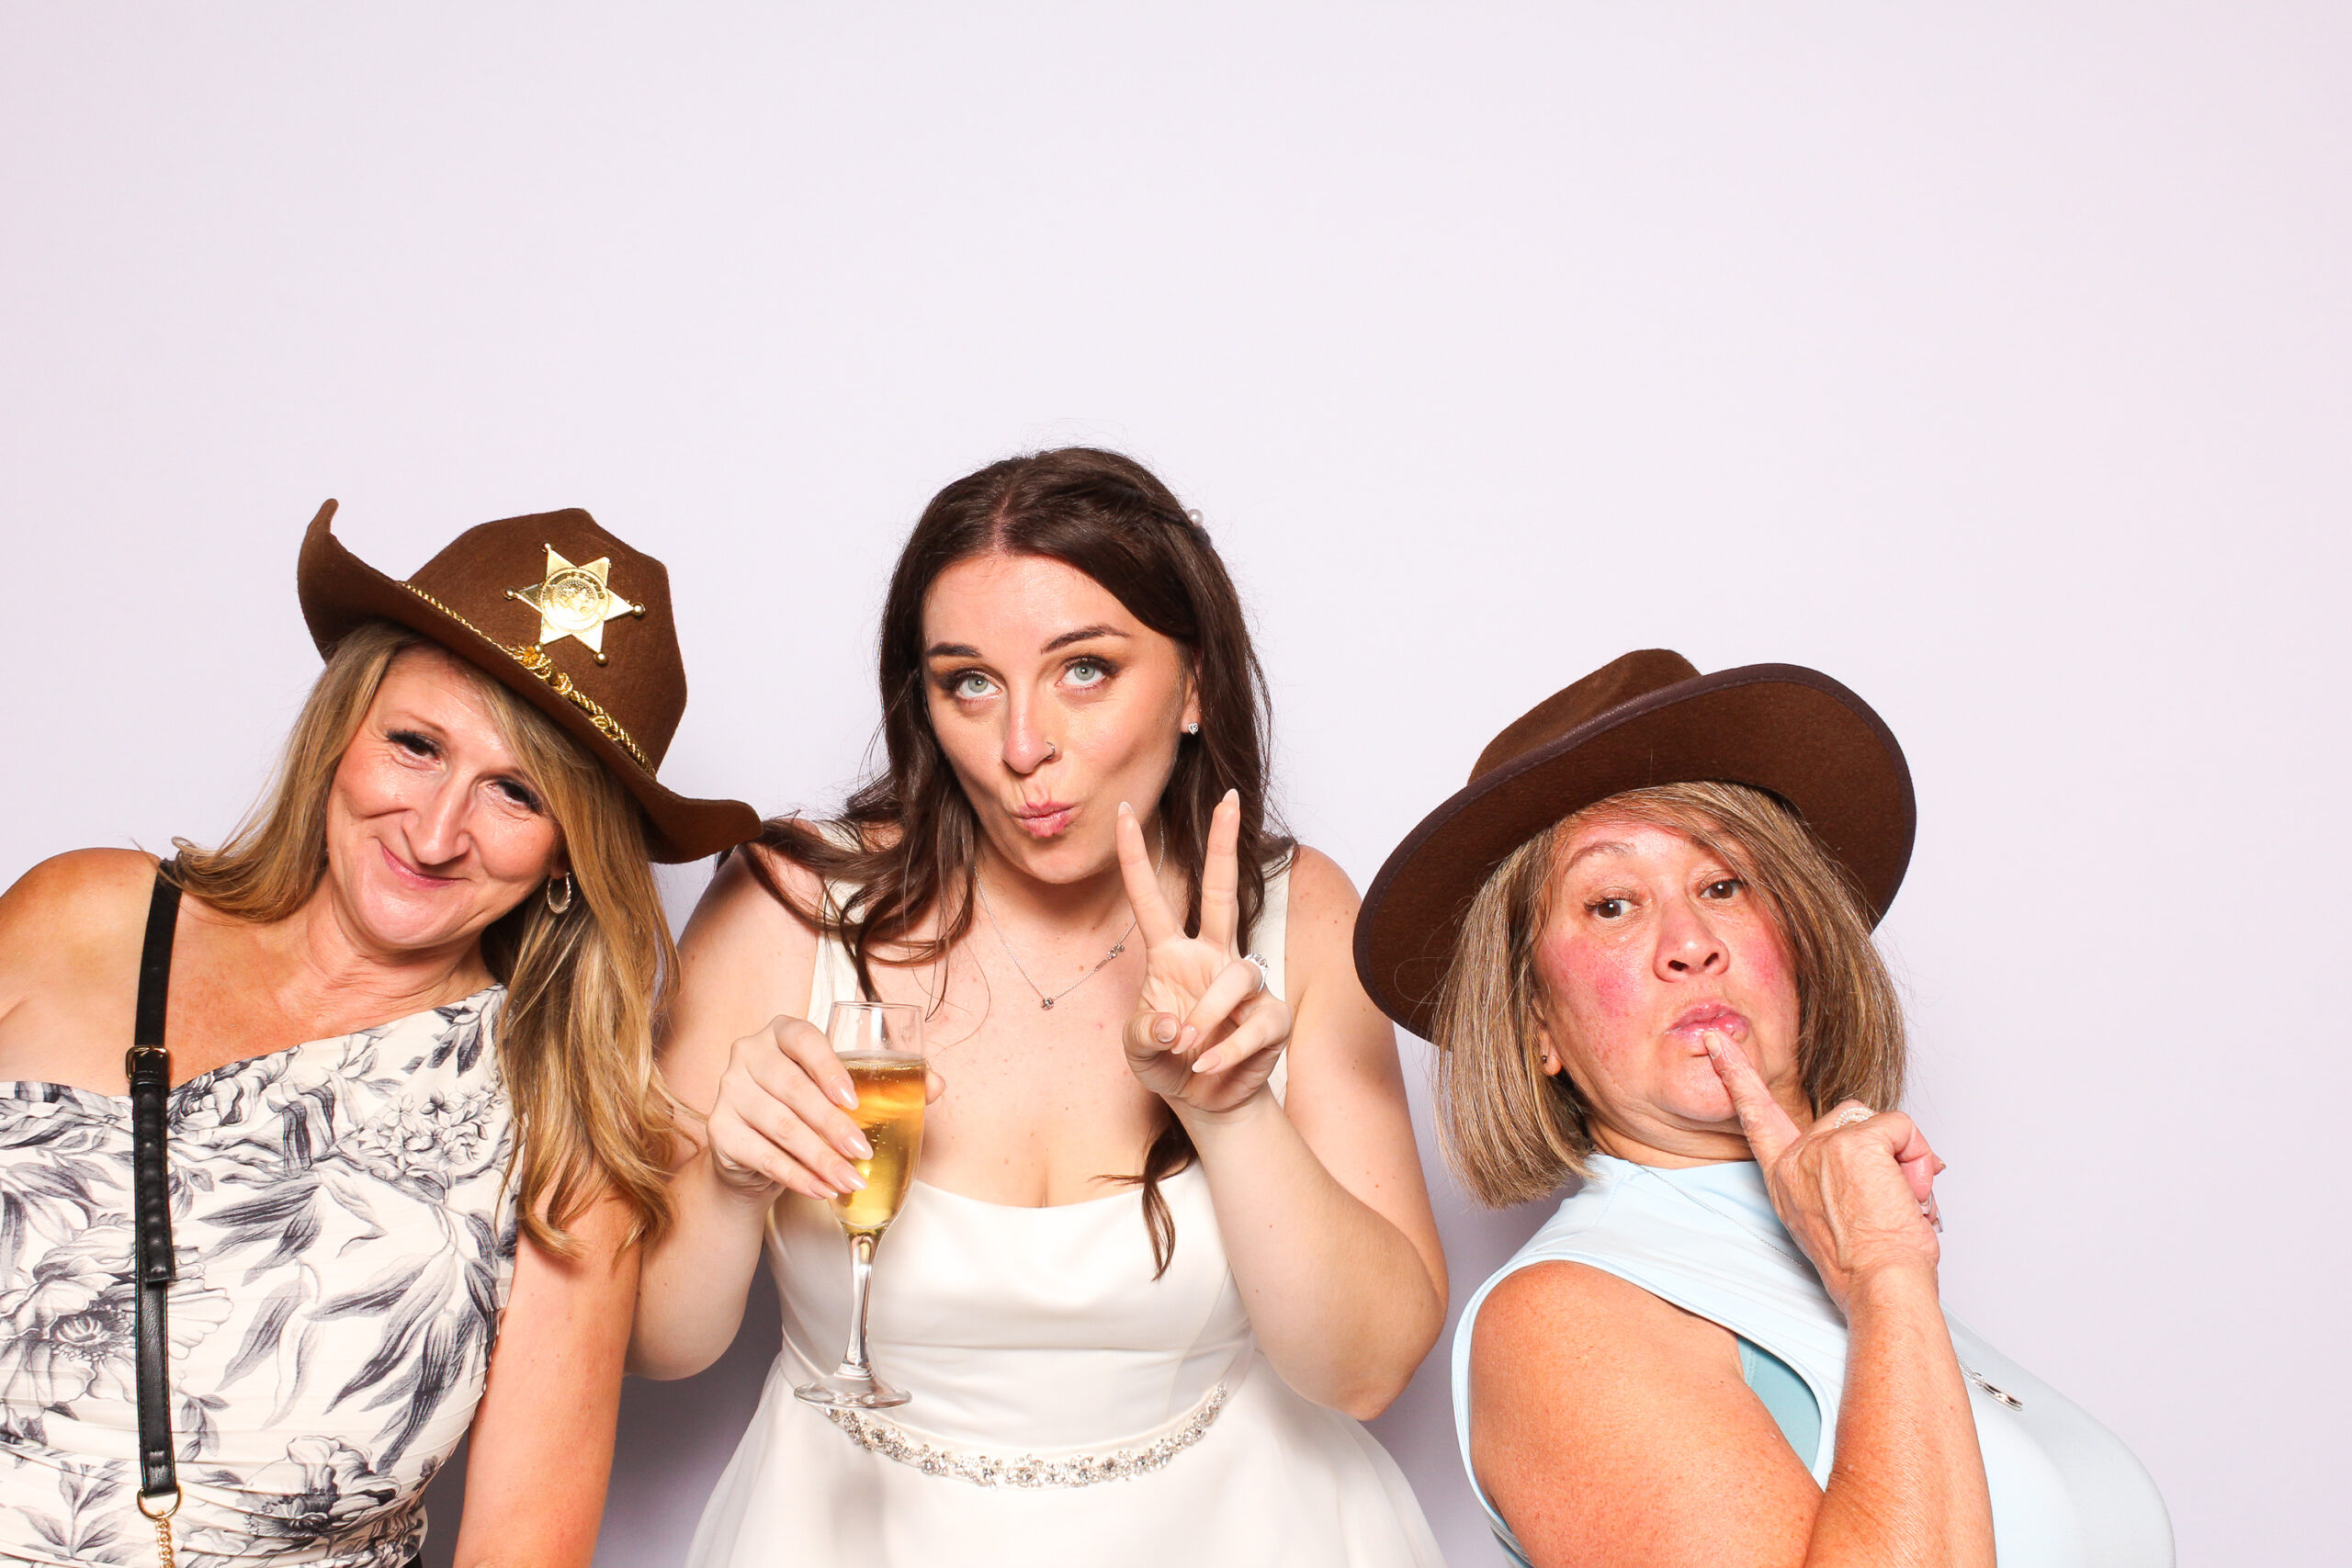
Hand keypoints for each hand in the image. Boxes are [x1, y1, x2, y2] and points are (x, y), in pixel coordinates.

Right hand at [703, 1015, 945, 1202]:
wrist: (756, 1149)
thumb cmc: (807, 1108)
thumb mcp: (840, 1090)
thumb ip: (888, 1082)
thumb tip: (936, 1085)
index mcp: (781, 1032)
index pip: (803, 1038)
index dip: (828, 1067)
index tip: (854, 1099)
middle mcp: (748, 1054)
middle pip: (792, 1089)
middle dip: (831, 1125)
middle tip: (863, 1151)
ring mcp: (728, 1091)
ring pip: (779, 1127)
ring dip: (820, 1158)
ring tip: (851, 1180)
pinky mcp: (720, 1131)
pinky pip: (762, 1156)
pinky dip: (797, 1176)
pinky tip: (823, 1189)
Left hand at [1115, 790, 1293, 1115]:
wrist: (1205, 1100)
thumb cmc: (1167, 1062)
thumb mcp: (1138, 1051)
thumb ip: (1145, 1034)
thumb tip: (1174, 1022)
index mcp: (1170, 955)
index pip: (1151, 899)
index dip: (1135, 858)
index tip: (1123, 811)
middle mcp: (1209, 958)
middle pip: (1220, 891)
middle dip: (1224, 844)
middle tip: (1230, 798)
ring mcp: (1244, 985)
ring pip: (1235, 976)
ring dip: (1208, 1014)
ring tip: (1188, 1047)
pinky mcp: (1271, 1016)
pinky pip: (1254, 1022)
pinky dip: (1225, 1049)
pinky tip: (1206, 1064)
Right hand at [1701, 1029, 1944, 1313]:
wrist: (1879, 1287)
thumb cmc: (1867, 1266)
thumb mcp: (1831, 1220)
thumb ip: (1835, 1179)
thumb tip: (1892, 1160)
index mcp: (1784, 1179)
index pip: (1755, 1116)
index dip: (1735, 1074)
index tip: (1714, 1038)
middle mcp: (1796, 1159)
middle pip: (1850, 1119)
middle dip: (1883, 1151)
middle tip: (1891, 1199)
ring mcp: (1822, 1147)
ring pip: (1881, 1125)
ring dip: (1906, 1160)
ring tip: (1901, 1202)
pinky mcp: (1855, 1143)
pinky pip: (1903, 1129)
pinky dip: (1919, 1157)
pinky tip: (1909, 1192)